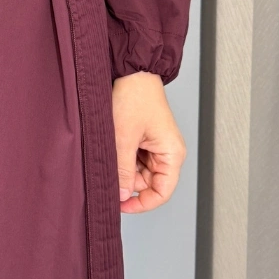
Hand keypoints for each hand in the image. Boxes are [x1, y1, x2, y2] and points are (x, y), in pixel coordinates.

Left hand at [112, 72, 185, 212]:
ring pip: (136, 173)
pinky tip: (110, 148)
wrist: (131, 72)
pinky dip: (120, 159)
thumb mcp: (124, 138)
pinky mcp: (143, 140)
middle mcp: (166, 153)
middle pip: (147, 184)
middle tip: (106, 175)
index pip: (162, 193)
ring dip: (121, 169)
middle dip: (126, 183)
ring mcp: (154, 147)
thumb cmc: (135, 97)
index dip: (141, 204)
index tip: (120, 206)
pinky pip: (131, 160)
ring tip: (108, 153)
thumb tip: (120, 195)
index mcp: (172, 154)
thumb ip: (122, 170)